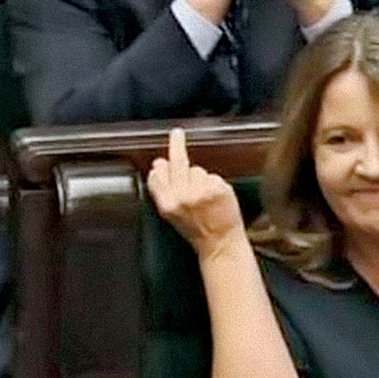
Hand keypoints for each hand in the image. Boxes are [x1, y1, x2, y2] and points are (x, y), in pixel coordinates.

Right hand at [147, 128, 246, 260]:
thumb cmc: (197, 230)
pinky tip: (216, 199)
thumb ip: (165, 190)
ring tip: (205, 198)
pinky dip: (215, 185)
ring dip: (200, 179)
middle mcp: (183, 196)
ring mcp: (202, 191)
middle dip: (176, 145)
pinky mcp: (219, 188)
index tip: (160, 161)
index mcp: (167, 205)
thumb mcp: (172, 214)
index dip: (160, 168)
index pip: (157, 176)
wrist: (221, 244)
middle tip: (176, 133)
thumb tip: (159, 165)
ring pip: (198, 170)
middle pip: (177, 162)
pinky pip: (213, 177)